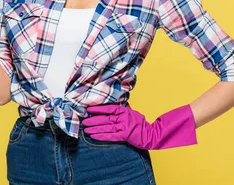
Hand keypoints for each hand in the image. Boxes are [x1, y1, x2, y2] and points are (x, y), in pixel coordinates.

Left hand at [81, 103, 196, 149]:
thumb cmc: (138, 122)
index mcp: (123, 110)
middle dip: (92, 119)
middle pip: (105, 118)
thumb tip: (111, 98)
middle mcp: (123, 117)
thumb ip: (121, 106)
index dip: (97, 108)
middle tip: (82, 119)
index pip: (108, 108)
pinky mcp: (124, 135)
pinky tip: (93, 136)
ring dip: (94, 128)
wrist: (150, 134)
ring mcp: (124, 126)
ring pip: (106, 127)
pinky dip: (101, 136)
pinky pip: (110, 136)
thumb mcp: (130, 111)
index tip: (88, 109)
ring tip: (85, 128)